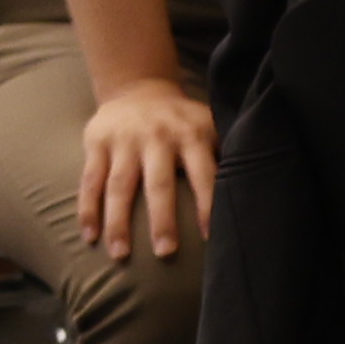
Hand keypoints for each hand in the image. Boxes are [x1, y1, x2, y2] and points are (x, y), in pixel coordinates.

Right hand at [73, 76, 216, 261]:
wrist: (137, 89)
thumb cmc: (183, 122)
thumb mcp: (210, 126)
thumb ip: (226, 154)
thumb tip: (256, 195)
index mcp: (191, 134)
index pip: (203, 174)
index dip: (208, 206)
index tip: (209, 239)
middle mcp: (156, 135)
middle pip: (158, 183)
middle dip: (161, 220)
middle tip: (165, 254)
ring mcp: (123, 139)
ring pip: (119, 185)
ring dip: (118, 223)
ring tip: (120, 255)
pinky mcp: (97, 142)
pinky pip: (90, 180)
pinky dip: (88, 209)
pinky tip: (89, 236)